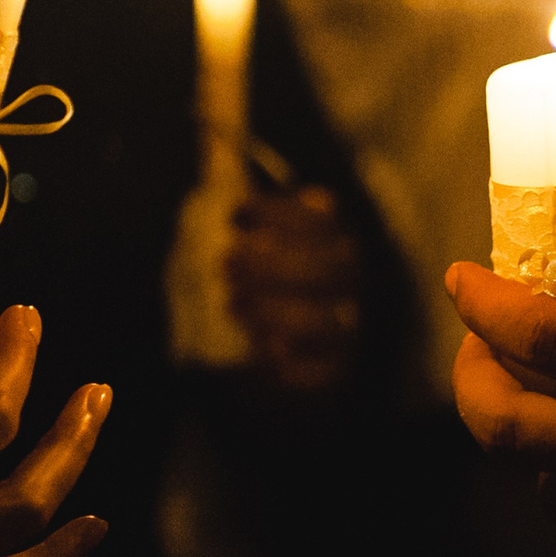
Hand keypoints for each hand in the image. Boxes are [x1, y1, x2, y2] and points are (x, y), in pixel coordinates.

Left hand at [226, 185, 360, 394]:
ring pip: (325, 316)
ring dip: (273, 307)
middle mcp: (348, 279)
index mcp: (328, 239)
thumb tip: (206, 183)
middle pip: (327, 264)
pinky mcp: (339, 373)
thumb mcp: (228, 255)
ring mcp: (349, 327)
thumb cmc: (245, 298)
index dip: (279, 212)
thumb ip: (222, 226)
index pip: (320, 216)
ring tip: (232, 305)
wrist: (263, 373)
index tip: (235, 217)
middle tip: (226, 265)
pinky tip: (262, 352)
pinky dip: (290, 361)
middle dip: (271, 263)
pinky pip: (324, 369)